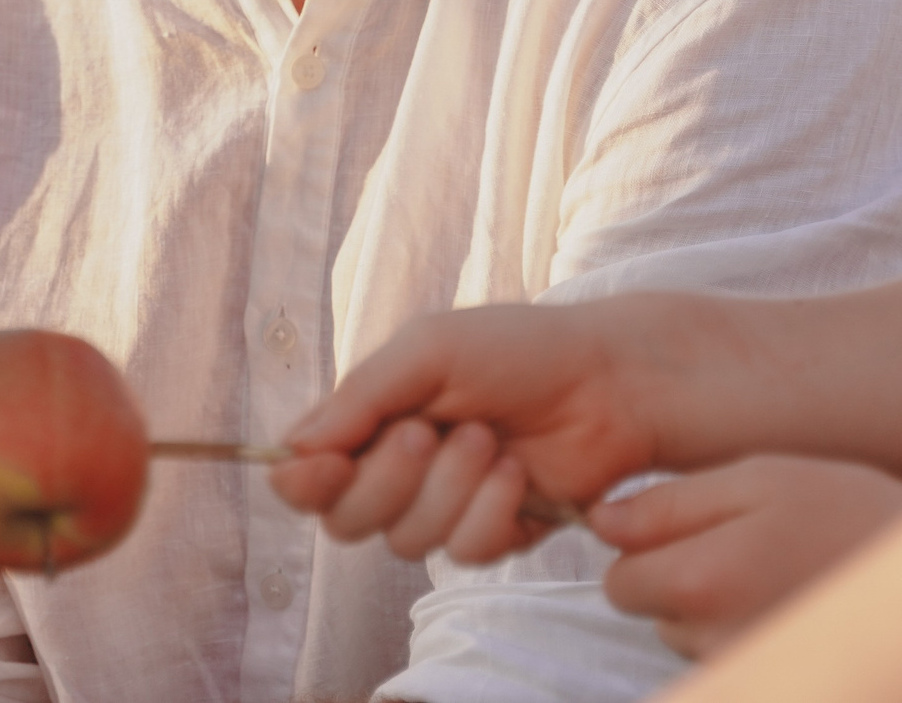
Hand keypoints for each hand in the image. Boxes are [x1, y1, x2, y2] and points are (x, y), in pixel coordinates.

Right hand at [269, 297, 676, 561]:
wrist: (609, 378)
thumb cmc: (518, 348)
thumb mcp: (430, 349)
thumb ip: (360, 397)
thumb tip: (292, 448)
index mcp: (372, 420)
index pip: (305, 476)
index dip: (304, 482)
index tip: (326, 467)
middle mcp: (399, 470)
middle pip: (346, 521)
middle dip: (386, 482)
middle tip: (430, 433)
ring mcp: (446, 507)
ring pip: (407, 542)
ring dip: (448, 491)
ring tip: (489, 440)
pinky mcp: (494, 534)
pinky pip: (465, 553)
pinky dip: (491, 512)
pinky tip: (519, 474)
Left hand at [586, 455, 901, 661]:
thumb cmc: (851, 513)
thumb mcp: (760, 479)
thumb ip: (670, 503)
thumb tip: (600, 523)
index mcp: (702, 582)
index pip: (620, 581)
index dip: (648, 551)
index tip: (694, 532)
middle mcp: (715, 642)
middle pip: (654, 615)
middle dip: (681, 582)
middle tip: (750, 549)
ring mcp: (748, 668)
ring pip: (692, 640)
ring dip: (717, 612)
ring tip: (783, 575)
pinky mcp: (774, 681)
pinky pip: (729, 659)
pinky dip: (749, 636)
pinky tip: (793, 605)